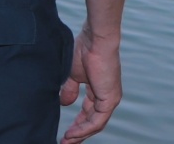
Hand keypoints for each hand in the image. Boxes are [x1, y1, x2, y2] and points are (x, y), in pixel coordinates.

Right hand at [58, 27, 122, 142]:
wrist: (95, 40)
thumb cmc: (84, 50)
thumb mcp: (73, 74)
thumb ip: (69, 89)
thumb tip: (64, 103)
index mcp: (98, 90)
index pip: (88, 112)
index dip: (77, 123)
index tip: (65, 132)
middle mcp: (106, 97)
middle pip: (93, 121)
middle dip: (79, 133)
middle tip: (66, 142)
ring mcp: (110, 99)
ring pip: (96, 124)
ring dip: (81, 134)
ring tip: (67, 141)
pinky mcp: (110, 99)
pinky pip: (97, 120)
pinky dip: (85, 128)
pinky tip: (74, 133)